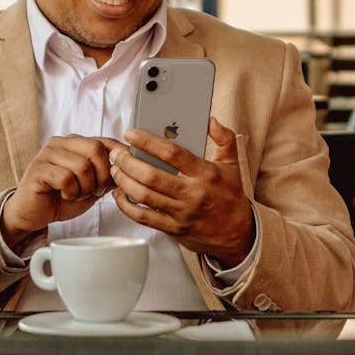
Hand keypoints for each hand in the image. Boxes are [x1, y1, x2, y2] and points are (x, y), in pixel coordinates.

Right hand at [1, 135, 122, 250]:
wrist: (34, 214)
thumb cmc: (61, 198)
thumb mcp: (91, 186)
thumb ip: (107, 175)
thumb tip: (130, 167)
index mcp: (74, 142)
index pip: (104, 141)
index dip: (119, 156)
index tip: (125, 172)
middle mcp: (60, 142)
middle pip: (96, 149)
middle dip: (101, 176)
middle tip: (93, 190)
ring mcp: (47, 153)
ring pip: (83, 166)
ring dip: (85, 188)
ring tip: (75, 194)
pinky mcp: (38, 169)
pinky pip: (66, 179)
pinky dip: (70, 193)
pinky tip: (64, 195)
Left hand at [110, 117, 253, 267]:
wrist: (238, 234)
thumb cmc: (231, 195)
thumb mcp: (233, 163)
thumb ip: (224, 138)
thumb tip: (210, 120)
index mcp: (205, 173)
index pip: (171, 153)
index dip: (147, 142)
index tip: (131, 133)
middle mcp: (192, 193)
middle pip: (151, 175)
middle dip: (128, 162)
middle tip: (117, 153)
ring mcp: (181, 213)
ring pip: (144, 196)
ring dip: (124, 181)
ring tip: (115, 169)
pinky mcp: (173, 229)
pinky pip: (143, 217)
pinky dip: (126, 205)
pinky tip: (119, 194)